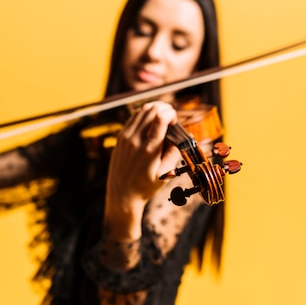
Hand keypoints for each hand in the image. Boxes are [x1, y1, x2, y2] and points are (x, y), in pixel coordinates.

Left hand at [105, 101, 180, 222]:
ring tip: (163, 117)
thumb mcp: (165, 174)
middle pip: (151, 110)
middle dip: (165, 109)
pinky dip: (144, 114)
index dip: (171, 114)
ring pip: (141, 111)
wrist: (122, 195)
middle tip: (171, 119)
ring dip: (154, 109)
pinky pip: (133, 117)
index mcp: (149, 150)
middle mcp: (135, 141)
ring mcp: (126, 137)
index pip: (159, 119)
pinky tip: (151, 120)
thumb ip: (175, 153)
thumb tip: (184, 135)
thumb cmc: (145, 187)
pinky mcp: (121, 137)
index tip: (175, 121)